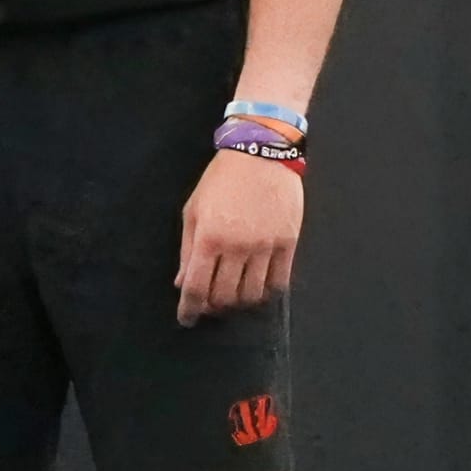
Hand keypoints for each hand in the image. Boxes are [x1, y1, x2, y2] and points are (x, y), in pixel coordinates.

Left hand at [174, 148, 301, 325]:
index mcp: (209, 237)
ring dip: (239, 302)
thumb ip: (187, 249)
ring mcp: (265, 246)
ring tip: (234, 294)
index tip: (187, 319)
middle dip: (213, 307)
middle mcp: (237, 246)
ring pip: (252, 295)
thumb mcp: (194, 210)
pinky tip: (258, 286)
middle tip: (211, 303)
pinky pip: (279, 282)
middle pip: (224, 297)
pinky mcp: (288, 243)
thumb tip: (181, 283)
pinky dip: (266, 292)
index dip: (189, 310)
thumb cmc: (222, 179)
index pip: (196, 287)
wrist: (261, 152)